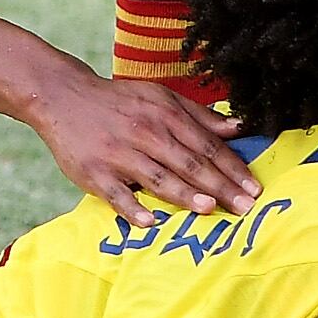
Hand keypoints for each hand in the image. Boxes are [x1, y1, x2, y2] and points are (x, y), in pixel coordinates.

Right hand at [27, 62, 252, 220]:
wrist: (63, 97)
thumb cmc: (119, 101)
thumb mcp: (160, 97)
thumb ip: (199, 116)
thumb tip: (238, 129)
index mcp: (163, 114)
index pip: (205, 144)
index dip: (232, 166)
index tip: (254, 187)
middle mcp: (144, 133)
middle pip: (188, 163)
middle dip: (220, 186)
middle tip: (245, 207)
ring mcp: (118, 154)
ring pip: (157, 177)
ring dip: (184, 194)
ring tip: (209, 208)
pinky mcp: (94, 173)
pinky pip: (117, 194)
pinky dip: (133, 208)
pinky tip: (151, 221)